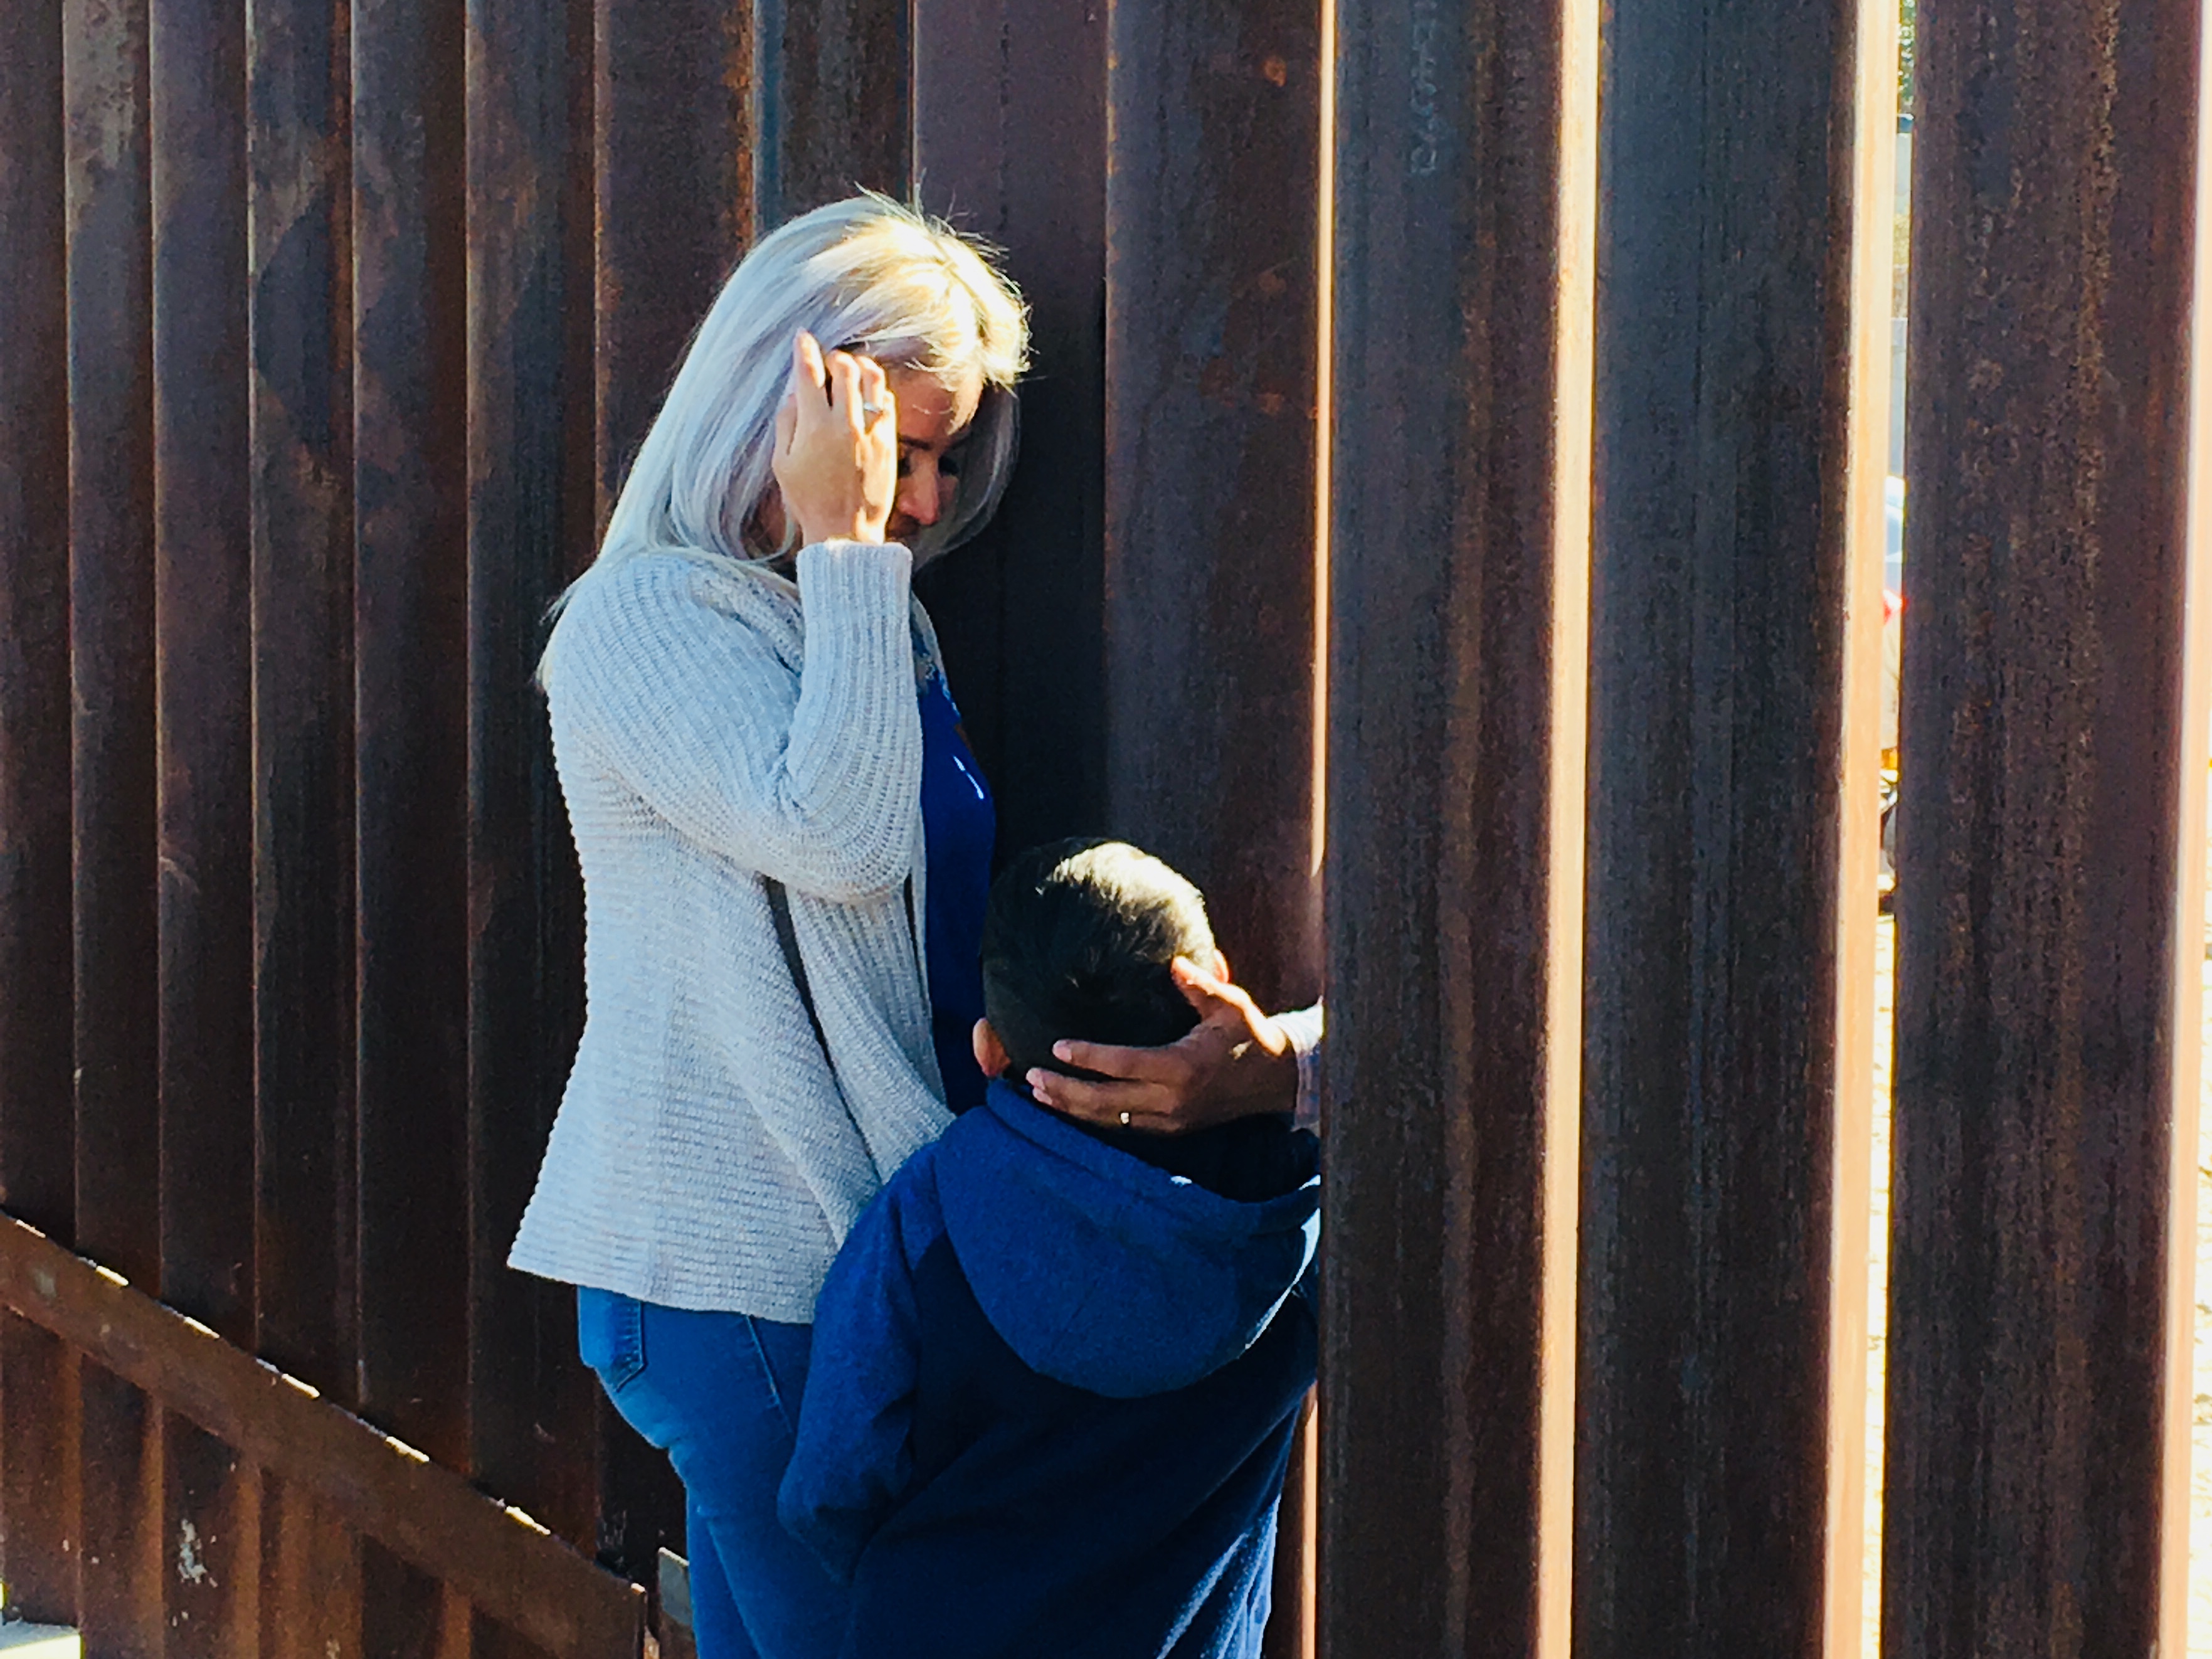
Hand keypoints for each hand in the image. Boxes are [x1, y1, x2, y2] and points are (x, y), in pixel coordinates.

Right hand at [771, 331, 897, 545]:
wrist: (844, 533)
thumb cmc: (808, 501)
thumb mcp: (782, 464)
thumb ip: (786, 422)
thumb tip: (794, 392)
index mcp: (813, 427)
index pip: (808, 373)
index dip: (804, 349)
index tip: (802, 337)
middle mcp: (844, 424)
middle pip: (844, 367)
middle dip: (834, 357)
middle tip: (828, 362)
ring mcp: (870, 431)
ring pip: (872, 378)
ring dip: (860, 367)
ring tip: (852, 371)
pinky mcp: (888, 442)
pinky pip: (886, 402)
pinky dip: (876, 391)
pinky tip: (868, 396)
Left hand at [1025, 958, 1298, 1133]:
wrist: (1277, 1081)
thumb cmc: (1249, 1036)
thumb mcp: (1230, 1005)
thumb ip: (1200, 985)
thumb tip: (1173, 962)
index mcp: (1183, 1068)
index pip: (1123, 1065)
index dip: (1088, 1058)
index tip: (1056, 1047)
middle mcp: (1172, 1100)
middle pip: (1106, 1103)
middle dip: (1065, 1091)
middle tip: (1031, 1078)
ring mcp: (1171, 1120)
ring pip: (1110, 1121)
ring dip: (1072, 1109)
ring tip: (1038, 1094)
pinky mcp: (1172, 1130)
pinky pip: (1124, 1128)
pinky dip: (1094, 1119)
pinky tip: (1071, 1108)